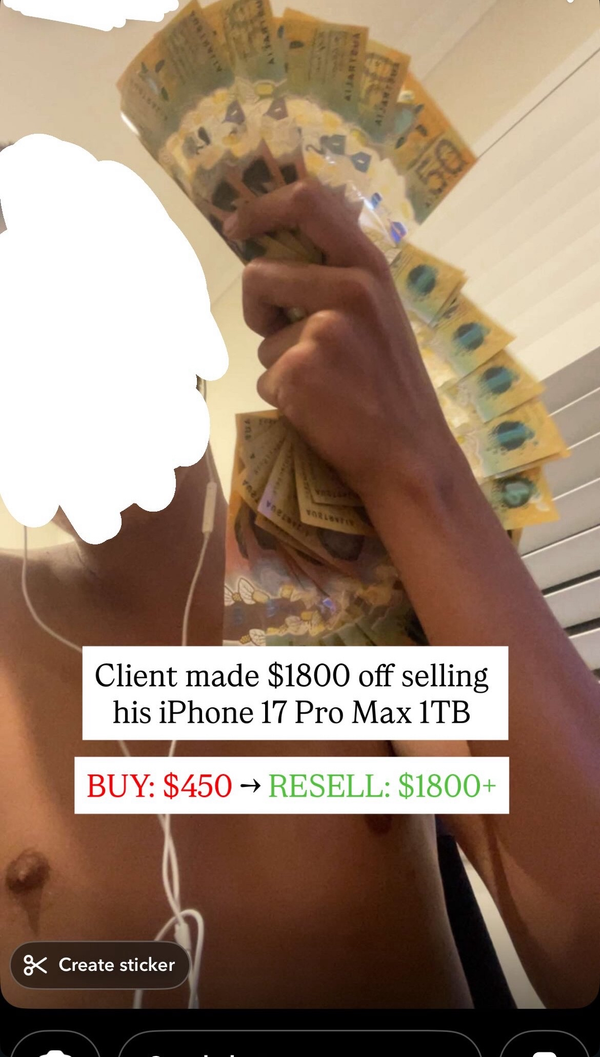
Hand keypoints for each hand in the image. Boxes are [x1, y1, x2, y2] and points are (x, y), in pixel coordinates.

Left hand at [225, 180, 461, 505]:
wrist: (410, 456)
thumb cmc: (394, 390)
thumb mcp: (382, 315)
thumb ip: (344, 280)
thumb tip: (284, 253)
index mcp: (370, 268)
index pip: (309, 202)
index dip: (261, 208)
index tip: (236, 227)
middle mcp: (349, 289)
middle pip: (258, 275)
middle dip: (256, 309)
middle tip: (280, 336)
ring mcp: (322, 330)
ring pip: (262, 336)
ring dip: (279, 362)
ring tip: (325, 386)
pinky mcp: (298, 371)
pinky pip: (265, 377)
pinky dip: (283, 397)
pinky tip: (320, 410)